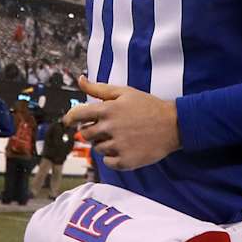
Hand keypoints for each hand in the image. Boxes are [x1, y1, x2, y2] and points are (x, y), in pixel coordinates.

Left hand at [63, 76, 178, 169]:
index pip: (77, 115)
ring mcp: (118, 146)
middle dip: (91, 131)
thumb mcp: (124, 92)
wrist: (173, 125)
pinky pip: (108, 162)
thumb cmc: (148, 106)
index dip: (70, 118)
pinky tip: (124, 148)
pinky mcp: (126, 161)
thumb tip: (80, 80)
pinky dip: (112, 157)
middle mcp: (110, 128)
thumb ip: (99, 88)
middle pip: (85, 135)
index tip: (68, 121)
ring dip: (104, 144)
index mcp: (108, 109)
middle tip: (106, 128)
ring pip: (97, 149)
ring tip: (121, 136)